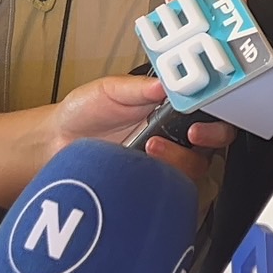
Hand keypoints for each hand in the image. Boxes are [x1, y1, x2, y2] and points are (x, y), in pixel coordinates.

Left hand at [49, 76, 235, 186]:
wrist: (55, 142)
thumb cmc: (85, 111)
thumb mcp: (110, 90)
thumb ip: (138, 88)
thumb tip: (165, 83)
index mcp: (170, 107)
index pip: (210, 108)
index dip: (217, 109)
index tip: (204, 109)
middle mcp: (174, 135)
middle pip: (214, 140)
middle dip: (211, 136)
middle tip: (192, 133)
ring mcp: (165, 162)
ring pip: (197, 167)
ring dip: (180, 158)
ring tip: (151, 148)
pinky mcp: (151, 185)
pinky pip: (172, 189)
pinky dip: (165, 182)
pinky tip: (143, 171)